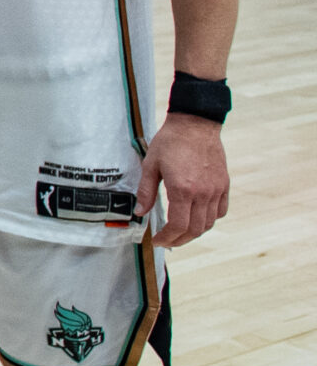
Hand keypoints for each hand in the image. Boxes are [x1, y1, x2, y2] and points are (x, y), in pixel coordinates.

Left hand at [138, 113, 228, 247]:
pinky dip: (210, 220)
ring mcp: (215, 190)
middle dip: (179, 239)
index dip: (167, 237)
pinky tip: (198, 218)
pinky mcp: (223, 185)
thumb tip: (140, 213)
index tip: (157, 240)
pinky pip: (220, 211)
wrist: (195, 124)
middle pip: (195, 229)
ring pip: (209, 223)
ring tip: (180, 232)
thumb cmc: (171, 142)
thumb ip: (146, 191)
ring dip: (194, 232)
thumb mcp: (151, 165)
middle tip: (167, 240)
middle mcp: (202, 193)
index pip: (178, 225)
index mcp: (182, 189)